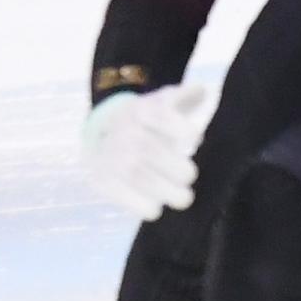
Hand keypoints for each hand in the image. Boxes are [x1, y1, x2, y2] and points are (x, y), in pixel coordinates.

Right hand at [81, 84, 207, 221]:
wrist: (104, 131)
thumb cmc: (146, 121)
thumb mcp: (163, 102)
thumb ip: (184, 96)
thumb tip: (201, 91)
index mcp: (140, 110)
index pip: (158, 114)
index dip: (178, 127)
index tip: (196, 138)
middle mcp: (121, 131)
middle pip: (146, 148)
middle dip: (174, 166)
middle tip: (189, 176)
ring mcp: (108, 154)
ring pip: (134, 172)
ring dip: (162, 189)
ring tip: (184, 198)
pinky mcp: (99, 176)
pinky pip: (116, 192)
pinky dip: (137, 204)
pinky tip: (156, 208)